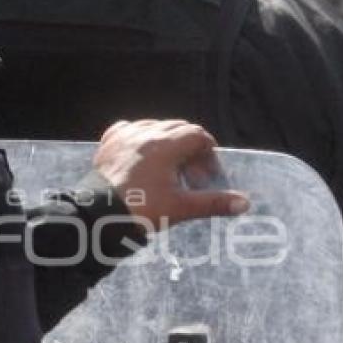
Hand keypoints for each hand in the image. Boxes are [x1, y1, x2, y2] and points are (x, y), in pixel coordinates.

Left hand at [92, 119, 248, 229]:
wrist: (98, 216)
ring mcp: (124, 136)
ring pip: (154, 126)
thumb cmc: (142, 210)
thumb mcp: (181, 207)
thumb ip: (213, 202)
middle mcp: (145, 133)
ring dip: (167, 141)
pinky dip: (140, 137)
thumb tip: (244, 203)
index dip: (208, 152)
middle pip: (178, 128)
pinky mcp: (108, 144)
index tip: (208, 173)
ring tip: (169, 166)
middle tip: (192, 174)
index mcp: (166, 145)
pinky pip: (128, 129)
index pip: (197, 135)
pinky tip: (141, 153)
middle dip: (190, 147)